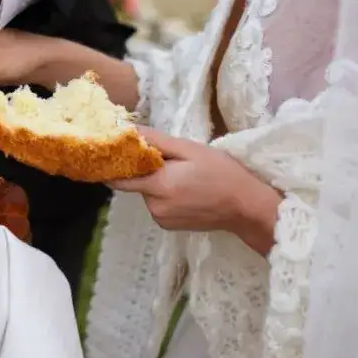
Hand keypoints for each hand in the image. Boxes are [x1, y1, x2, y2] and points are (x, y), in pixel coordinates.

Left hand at [109, 127, 281, 254]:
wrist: (246, 207)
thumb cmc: (221, 172)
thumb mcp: (190, 150)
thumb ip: (157, 141)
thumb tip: (129, 130)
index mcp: (159, 186)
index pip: (119, 178)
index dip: (114, 164)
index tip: (112, 153)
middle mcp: (154, 207)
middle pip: (136, 183)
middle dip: (146, 170)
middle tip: (171, 162)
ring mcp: (161, 219)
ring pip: (147, 194)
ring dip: (157, 183)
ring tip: (184, 178)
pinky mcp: (167, 227)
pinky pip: (157, 205)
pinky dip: (164, 196)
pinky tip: (185, 192)